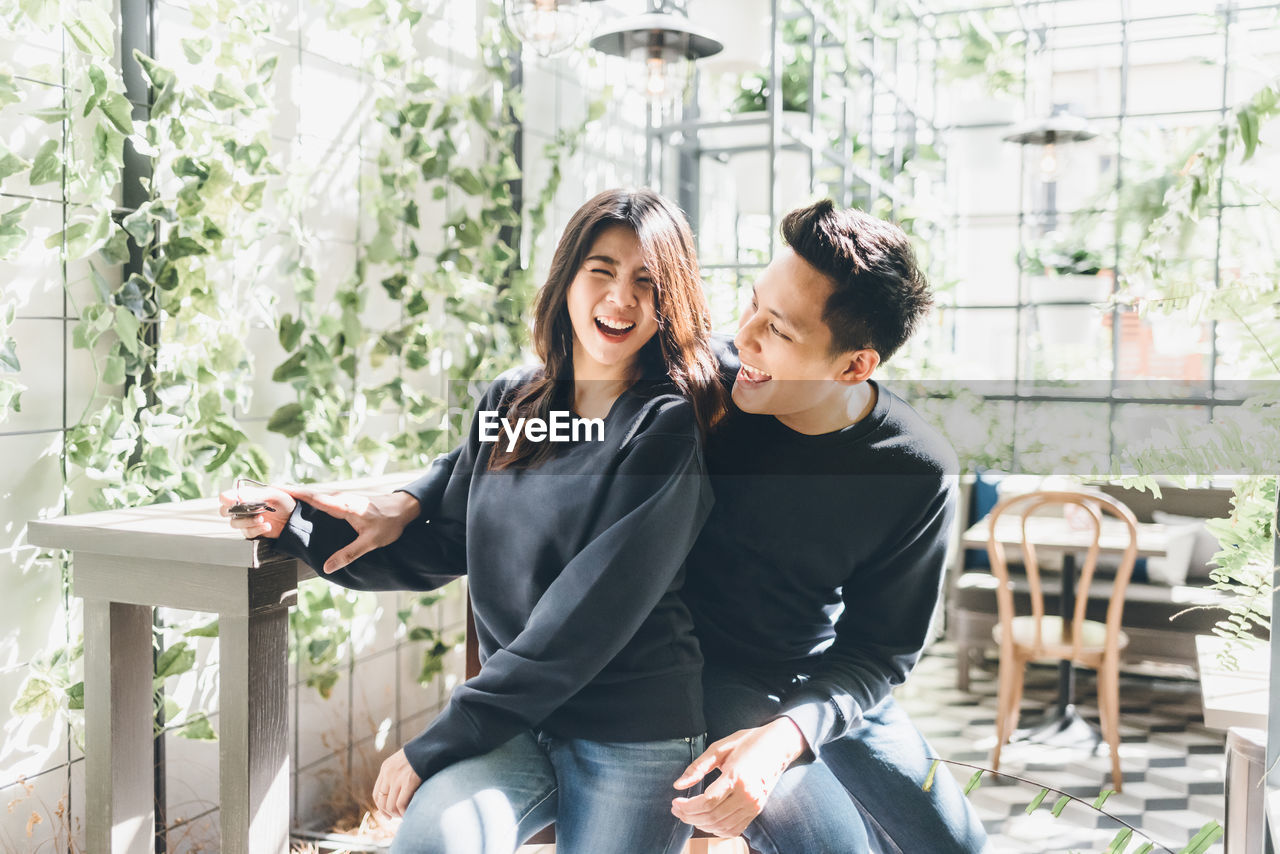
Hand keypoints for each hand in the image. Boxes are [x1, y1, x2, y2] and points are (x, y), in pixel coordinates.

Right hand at [218, 484, 296, 539]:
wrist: (295, 518)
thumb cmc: (285, 503)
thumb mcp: (273, 494)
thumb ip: (255, 495)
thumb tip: (239, 497)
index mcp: (246, 495)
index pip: (227, 497)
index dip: (226, 499)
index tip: (232, 501)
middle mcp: (243, 508)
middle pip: (225, 511)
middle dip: (233, 512)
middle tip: (244, 510)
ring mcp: (247, 520)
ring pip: (234, 523)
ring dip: (247, 521)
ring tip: (261, 518)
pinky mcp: (253, 531)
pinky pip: (247, 533)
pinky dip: (257, 529)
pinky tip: (267, 526)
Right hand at [282, 487, 420, 573]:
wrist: (404, 508)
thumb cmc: (390, 523)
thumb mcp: (370, 542)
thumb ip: (349, 554)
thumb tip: (327, 568)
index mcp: (343, 505)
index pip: (313, 497)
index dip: (293, 493)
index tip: (273, 489)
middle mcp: (340, 498)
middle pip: (308, 493)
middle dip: (287, 492)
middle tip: (264, 493)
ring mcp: (342, 498)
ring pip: (314, 495)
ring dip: (296, 494)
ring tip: (274, 497)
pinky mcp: (344, 501)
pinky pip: (321, 498)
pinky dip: (307, 498)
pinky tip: (299, 504)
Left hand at [372, 748, 421, 818]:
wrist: (433, 744)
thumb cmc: (422, 753)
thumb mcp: (404, 760)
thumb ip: (398, 772)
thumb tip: (398, 790)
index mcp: (386, 767)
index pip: (376, 793)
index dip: (380, 807)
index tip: (387, 814)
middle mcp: (388, 773)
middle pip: (382, 801)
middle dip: (388, 813)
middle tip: (396, 817)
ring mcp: (397, 778)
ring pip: (390, 805)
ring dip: (397, 814)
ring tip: (405, 815)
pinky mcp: (409, 782)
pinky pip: (401, 804)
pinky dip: (404, 812)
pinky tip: (410, 812)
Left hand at [670, 718, 808, 837]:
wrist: (778, 745)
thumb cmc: (748, 742)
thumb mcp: (720, 748)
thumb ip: (698, 767)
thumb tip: (678, 785)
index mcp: (736, 776)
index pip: (707, 801)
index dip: (687, 806)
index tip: (675, 802)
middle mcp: (747, 795)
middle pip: (712, 816)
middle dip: (689, 816)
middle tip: (676, 809)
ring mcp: (754, 805)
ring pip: (721, 826)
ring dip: (700, 824)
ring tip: (687, 814)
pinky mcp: (757, 810)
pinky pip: (734, 829)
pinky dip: (717, 829)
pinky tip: (706, 820)